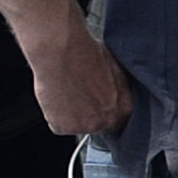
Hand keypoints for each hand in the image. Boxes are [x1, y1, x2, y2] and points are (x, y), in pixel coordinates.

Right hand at [30, 24, 134, 140]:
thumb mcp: (116, 70)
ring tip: (66, 92)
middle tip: (77, 96)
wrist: (61, 50)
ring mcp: (84, 126)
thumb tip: (115, 94)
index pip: (117, 121)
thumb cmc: (85, 53)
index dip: (104, 112)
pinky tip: (55, 96)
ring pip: (76, 126)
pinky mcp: (62, 127)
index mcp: (123, 108)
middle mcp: (106, 121)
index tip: (95, 105)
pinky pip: (57, 125)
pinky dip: (53, 114)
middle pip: (97, 125)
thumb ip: (118, 90)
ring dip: (70, 115)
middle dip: (88, 114)